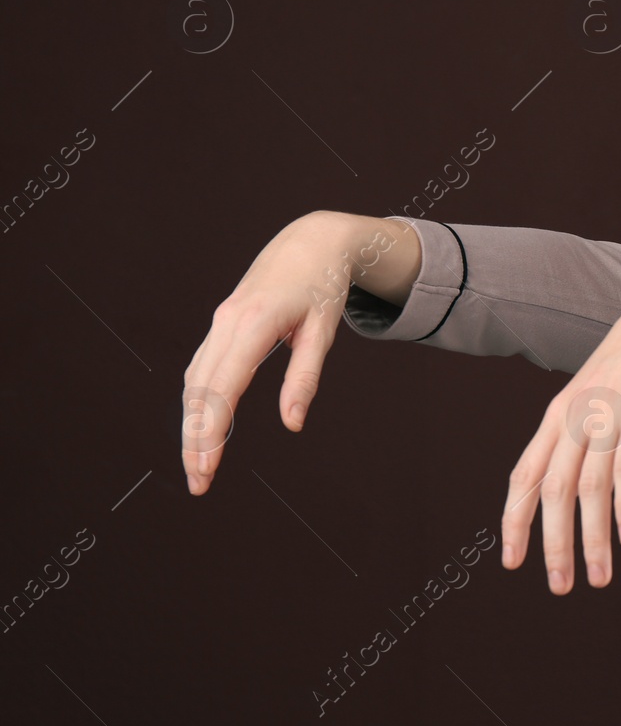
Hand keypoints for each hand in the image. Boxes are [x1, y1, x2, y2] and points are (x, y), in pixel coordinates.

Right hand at [181, 212, 416, 493]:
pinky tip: (202, 429)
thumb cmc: (323, 286)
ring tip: (198, 465)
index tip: (206, 469)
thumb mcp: (324, 331)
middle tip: (199, 484)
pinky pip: (201, 368)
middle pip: (199, 392)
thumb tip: (292, 424)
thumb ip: (306, 377)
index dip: (210, 432)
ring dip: (191, 425)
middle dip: (195, 440)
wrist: (310, 241)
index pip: (222, 388)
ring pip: (194, 382)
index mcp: (253, 324)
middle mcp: (227, 323)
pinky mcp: (221, 325)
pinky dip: (197, 402)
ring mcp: (219, 322)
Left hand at [499, 281, 620, 592]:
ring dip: (592, 538)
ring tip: (599, 578)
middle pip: (552, 489)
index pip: (524, 475)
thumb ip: (578, 433)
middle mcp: (575, 416)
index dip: (515, 520)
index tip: (512, 563)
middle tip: (560, 586)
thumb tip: (566, 483)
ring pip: (589, 487)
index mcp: (557, 416)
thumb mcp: (593, 396)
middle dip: (553, 543)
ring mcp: (607, 413)